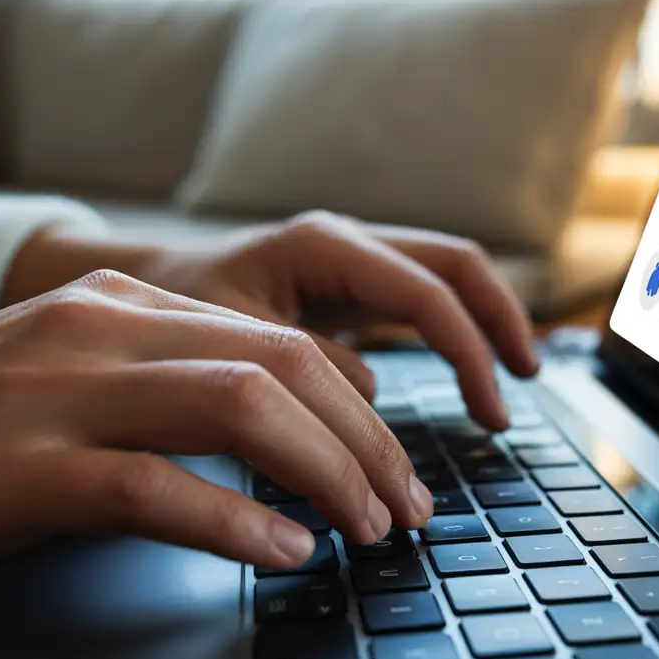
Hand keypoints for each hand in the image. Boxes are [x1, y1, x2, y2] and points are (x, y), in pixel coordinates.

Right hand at [0, 271, 432, 586]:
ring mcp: (56, 393)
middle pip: (281, 366)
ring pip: (239, 407)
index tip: (394, 470)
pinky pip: (155, 485)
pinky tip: (285, 551)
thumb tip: (294, 427)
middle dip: (366, 443)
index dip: (360, 411)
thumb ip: (174, 381)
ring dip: (327, 474)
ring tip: (367, 530)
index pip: (282, 341)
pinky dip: (235, 521)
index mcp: (120, 304)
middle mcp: (98, 328)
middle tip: (405, 508)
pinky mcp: (18, 469)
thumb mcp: (78, 378)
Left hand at [1, 211, 539, 429]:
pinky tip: (467, 375)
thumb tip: (368, 403)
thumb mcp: (227, 347)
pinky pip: (422, 300)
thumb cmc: (165, 318)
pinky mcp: (349, 288)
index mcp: (320, 248)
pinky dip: (454, 335)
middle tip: (526, 383)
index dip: (468, 355)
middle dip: (500, 322)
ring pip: (449, 275)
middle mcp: (345, 243)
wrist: (133, 296)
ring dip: (488, 323)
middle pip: (457, 266)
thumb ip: (299, 370)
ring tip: (514, 379)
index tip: (489, 415)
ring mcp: (351, 262)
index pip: (425, 293)